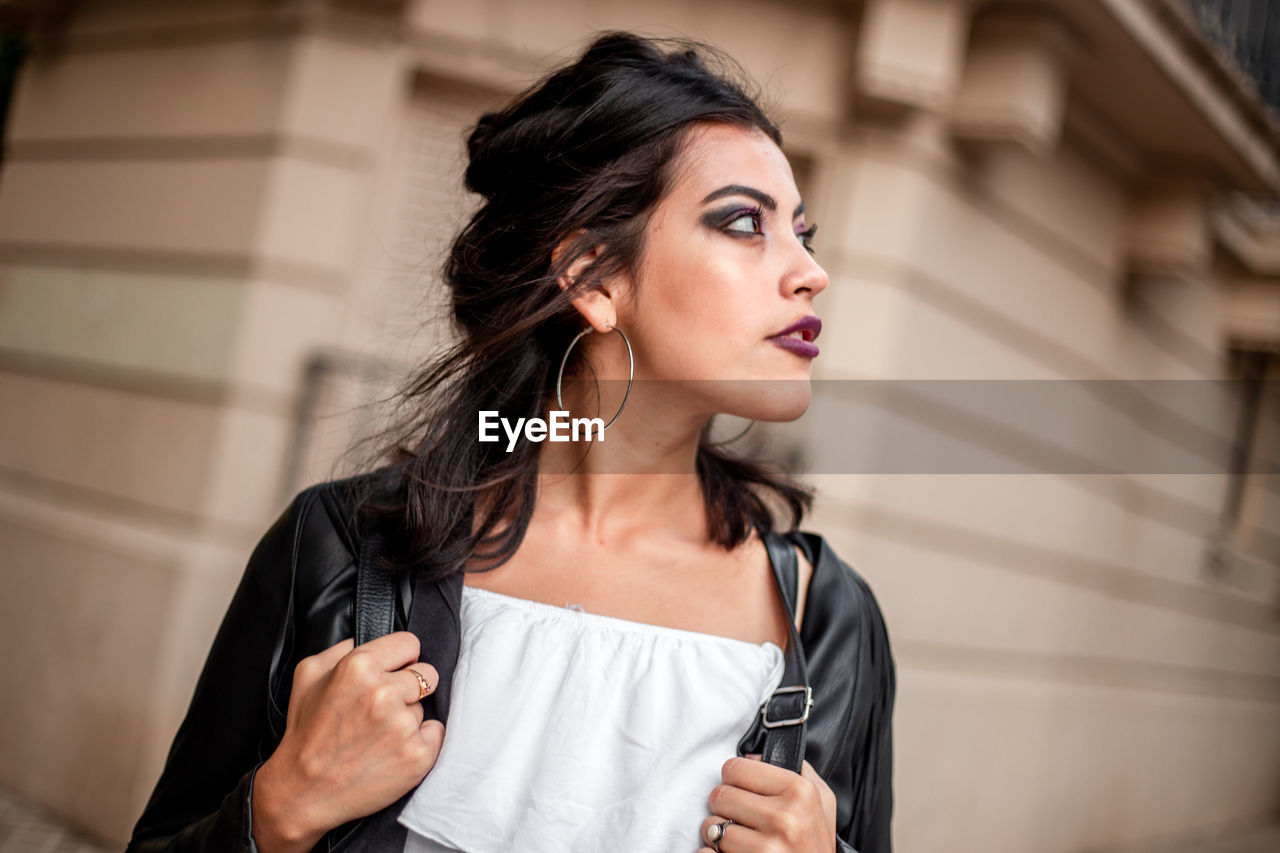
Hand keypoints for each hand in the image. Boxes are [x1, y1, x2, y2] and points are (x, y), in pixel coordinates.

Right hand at [251, 632, 444, 852]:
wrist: (303, 791)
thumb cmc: (306, 731)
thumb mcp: (309, 674)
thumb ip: (344, 646)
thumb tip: (370, 636)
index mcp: (358, 666)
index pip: (410, 643)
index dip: (401, 659)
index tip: (391, 673)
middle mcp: (383, 692)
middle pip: (426, 674)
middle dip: (408, 688)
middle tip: (381, 709)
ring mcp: (402, 726)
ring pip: (424, 707)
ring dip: (407, 719)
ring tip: (376, 736)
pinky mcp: (417, 755)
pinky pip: (435, 733)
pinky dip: (420, 742)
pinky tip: (392, 751)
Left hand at [698, 755, 836, 852]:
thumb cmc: (816, 845)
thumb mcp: (822, 802)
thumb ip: (797, 769)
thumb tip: (751, 756)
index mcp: (800, 792)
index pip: (735, 768)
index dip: (735, 781)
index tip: (744, 793)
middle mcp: (784, 819)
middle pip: (719, 795)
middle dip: (726, 808)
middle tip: (742, 820)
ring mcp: (766, 849)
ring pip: (710, 826)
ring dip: (719, 834)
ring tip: (741, 841)